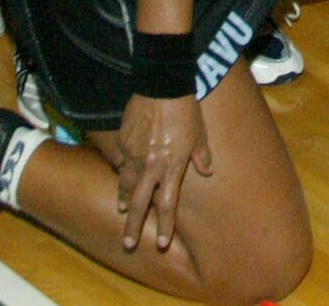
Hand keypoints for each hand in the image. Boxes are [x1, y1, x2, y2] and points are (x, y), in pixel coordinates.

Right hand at [115, 92, 210, 252]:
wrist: (161, 85)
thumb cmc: (185, 109)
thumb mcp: (199, 133)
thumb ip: (201, 156)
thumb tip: (207, 171)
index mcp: (172, 166)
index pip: (168, 204)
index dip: (166, 225)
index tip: (162, 243)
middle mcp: (151, 165)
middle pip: (140, 203)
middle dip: (134, 226)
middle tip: (128, 244)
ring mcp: (134, 154)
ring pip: (126, 184)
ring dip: (125, 199)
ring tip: (123, 210)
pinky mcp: (123, 141)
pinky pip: (121, 161)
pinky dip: (122, 170)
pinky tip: (121, 175)